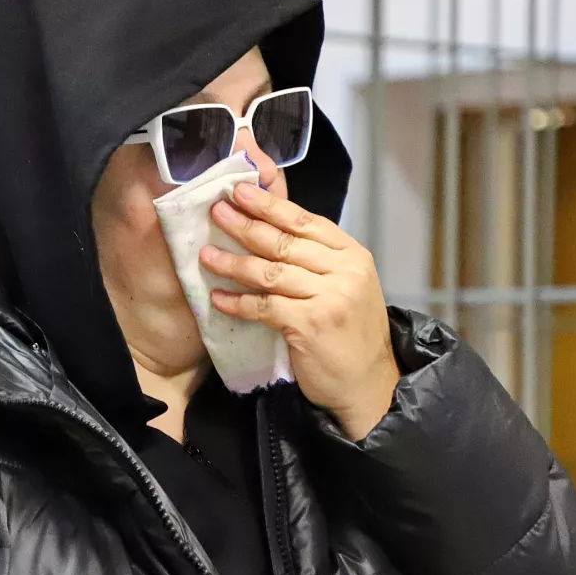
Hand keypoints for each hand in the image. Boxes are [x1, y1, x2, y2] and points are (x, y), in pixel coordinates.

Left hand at [203, 182, 400, 441]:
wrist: (369, 383)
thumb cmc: (350, 334)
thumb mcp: (346, 286)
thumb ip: (318, 260)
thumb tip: (271, 228)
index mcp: (353, 255)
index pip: (306, 221)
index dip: (271, 205)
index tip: (240, 191)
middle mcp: (345, 271)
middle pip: (285, 241)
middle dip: (247, 224)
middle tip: (216, 211)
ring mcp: (329, 297)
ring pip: (271, 271)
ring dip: (234, 262)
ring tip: (206, 255)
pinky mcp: (310, 324)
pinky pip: (264, 306)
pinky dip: (238, 302)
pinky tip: (218, 298)